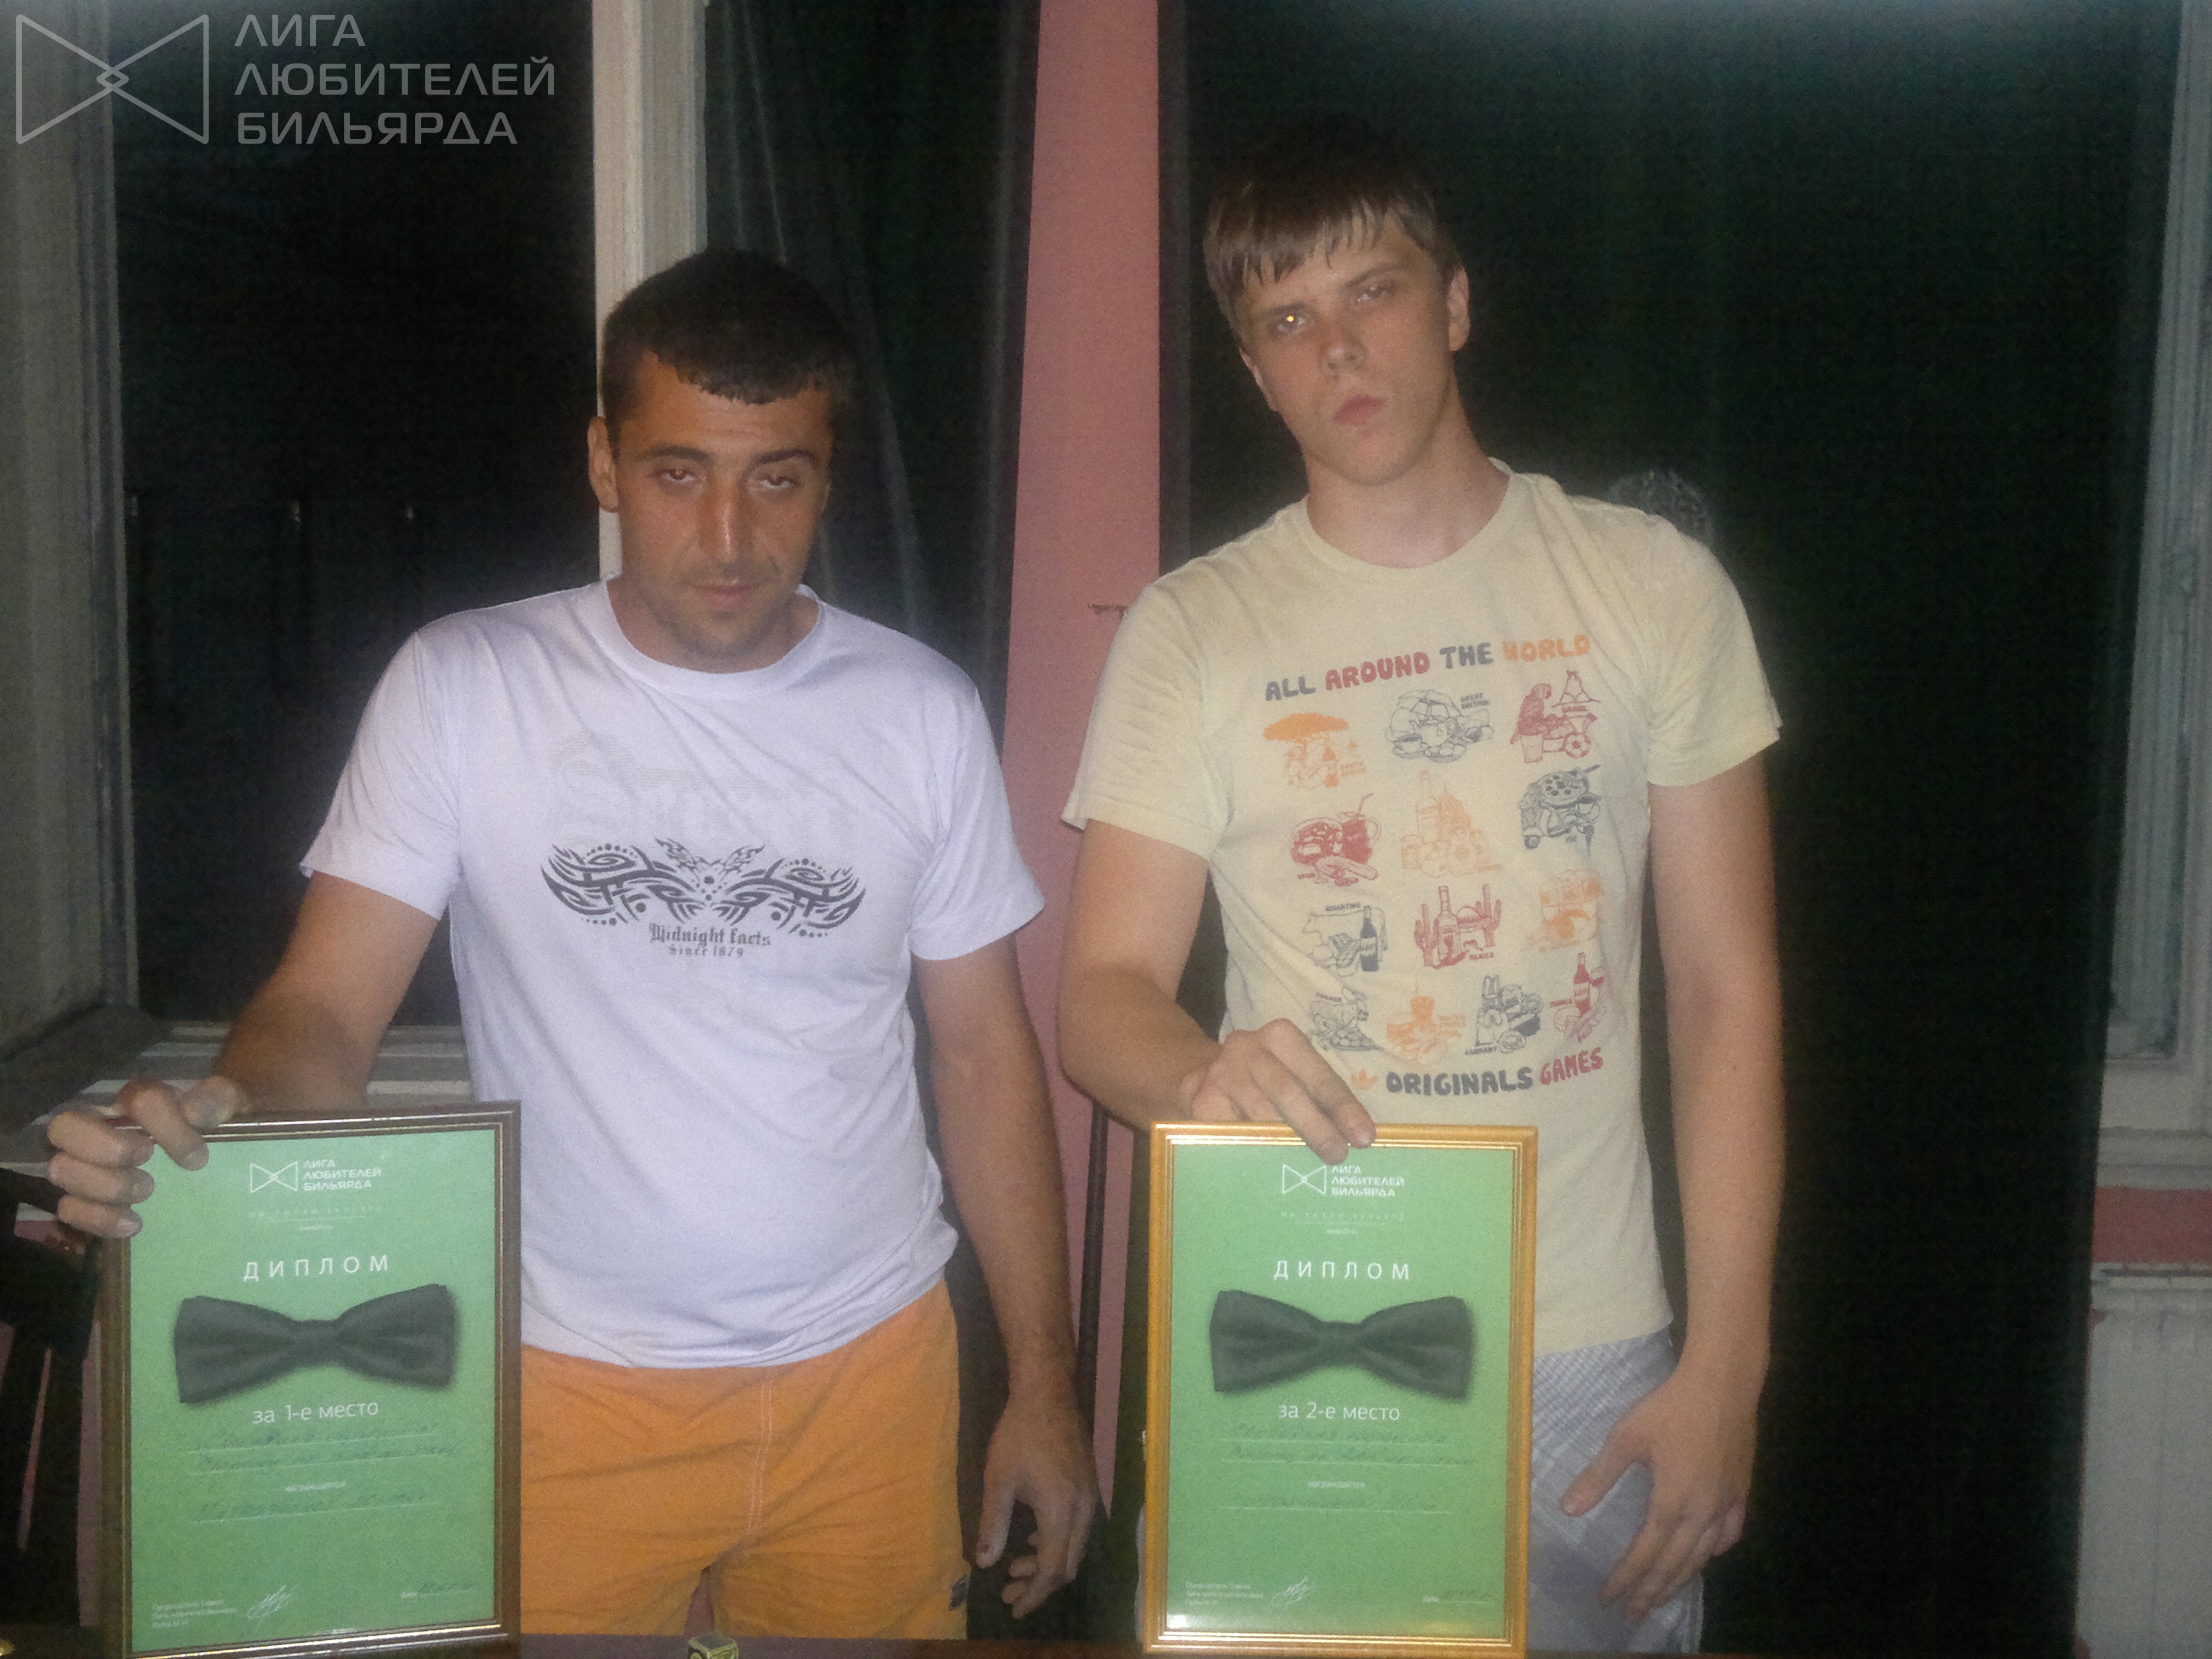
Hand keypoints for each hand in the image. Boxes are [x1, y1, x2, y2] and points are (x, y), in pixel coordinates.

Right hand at [45, 1074, 245, 1237]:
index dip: (166, 1126)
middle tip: (147, 1162)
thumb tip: (195, 1112)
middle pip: (64, 1127)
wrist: (206, 1156)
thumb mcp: (224, 1107)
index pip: (139, 1098)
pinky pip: (68, 1208)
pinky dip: (98, 1220)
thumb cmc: (208, 1126)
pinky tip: (134, 1224)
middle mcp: (99, 1123)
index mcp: (138, 1097)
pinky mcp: (83, 1196)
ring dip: (106, 1187)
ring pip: (60, 1169)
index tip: (196, 1157)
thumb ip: (216, 1100)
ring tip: (147, 1193)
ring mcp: (83, 1161)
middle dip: (108, 1149)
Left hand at [975, 1379, 1097, 1615]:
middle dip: (1038, 1584)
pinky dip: (1056, 1543)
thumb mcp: (998, 1481)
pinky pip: (1077, 1529)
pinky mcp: (1088, 1486)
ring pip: (1074, 1547)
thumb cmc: (1018, 1435)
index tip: (1014, 1608)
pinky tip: (1032, 1539)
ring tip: (1014, 1566)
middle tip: (1009, 1590)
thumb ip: (993, 1526)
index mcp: (1061, 1512)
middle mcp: (1083, 1510)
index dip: (1033, 1594)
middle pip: (1067, 1564)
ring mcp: (1089, 1497)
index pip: (1051, 1569)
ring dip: (1047, 1563)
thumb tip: (984, 1563)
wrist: (1048, 1393)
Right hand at [1180, 1019, 1375, 1163]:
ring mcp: (1221, 1074)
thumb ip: (1316, 1099)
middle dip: (1315, 1126)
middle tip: (1338, 1156)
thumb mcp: (1290, 1075)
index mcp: (1281, 1038)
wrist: (1199, 1077)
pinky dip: (1253, 1153)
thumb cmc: (1262, 1082)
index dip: (1343, 1107)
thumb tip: (1353, 1140)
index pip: (1318, 1074)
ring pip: (1258, 1114)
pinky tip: (1269, 1170)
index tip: (1364, 1137)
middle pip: (1287, 1091)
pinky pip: (1232, 1133)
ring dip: (1285, 1144)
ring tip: (1307, 1168)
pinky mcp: (1201, 1101)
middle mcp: (1248, 1048)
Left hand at [1558, 1362, 1757, 1622]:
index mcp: (1672, 1502)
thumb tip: (1568, 1510)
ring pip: (1702, 1556)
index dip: (1626, 1579)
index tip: (1608, 1599)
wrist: (1723, 1384)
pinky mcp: (1742, 1492)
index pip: (1645, 1554)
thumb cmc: (1670, 1407)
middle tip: (1632, 1614)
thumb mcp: (1626, 1437)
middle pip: (1675, 1565)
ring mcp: (1726, 1504)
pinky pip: (1729, 1535)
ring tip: (1660, 1596)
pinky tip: (1704, 1557)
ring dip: (1679, 1580)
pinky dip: (1713, 1553)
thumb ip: (1599, 1476)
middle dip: (1651, 1592)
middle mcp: (1702, 1513)